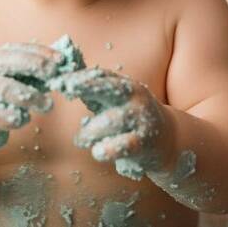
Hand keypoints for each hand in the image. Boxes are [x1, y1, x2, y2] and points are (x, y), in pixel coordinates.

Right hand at [0, 42, 63, 150]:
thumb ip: (35, 72)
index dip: (41, 52)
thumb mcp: (14, 79)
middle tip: (54, 74)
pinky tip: (24, 118)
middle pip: (8, 62)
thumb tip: (66, 64)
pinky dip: (14, 117)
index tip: (61, 60)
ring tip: (48, 104)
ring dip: (30, 95)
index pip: (19, 49)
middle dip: (33, 64)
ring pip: (4, 88)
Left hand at [50, 67, 173, 179]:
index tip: (58, 78)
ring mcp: (141, 119)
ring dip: (89, 132)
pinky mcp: (145, 142)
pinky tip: (98, 151)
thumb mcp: (116, 100)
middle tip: (68, 87)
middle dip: (87, 85)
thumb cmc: (131, 118)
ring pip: (109, 122)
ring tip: (80, 140)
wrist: (169, 140)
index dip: (79, 76)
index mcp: (126, 86)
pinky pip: (121, 145)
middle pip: (109, 88)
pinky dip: (106, 149)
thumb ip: (94, 91)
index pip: (100, 76)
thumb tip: (64, 79)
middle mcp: (135, 98)